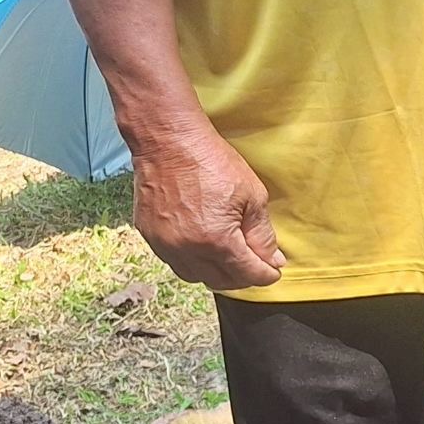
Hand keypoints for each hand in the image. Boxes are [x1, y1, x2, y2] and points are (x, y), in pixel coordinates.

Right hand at [127, 120, 284, 289]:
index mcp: (217, 240)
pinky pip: (175, 262)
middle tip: (256, 264)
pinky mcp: (149, 235)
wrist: (168, 142)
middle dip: (244, 277)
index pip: (248, 274)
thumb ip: (263, 235)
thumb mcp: (253, 197)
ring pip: (197, 277)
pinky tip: (206, 249)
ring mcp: (164, 244)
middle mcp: (187, 249)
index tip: (274, 270)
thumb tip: (273, 260)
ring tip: (232, 260)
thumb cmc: (213, 163)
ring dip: (218, 274)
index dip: (266, 275)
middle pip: (222, 281)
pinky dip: (194, 263)